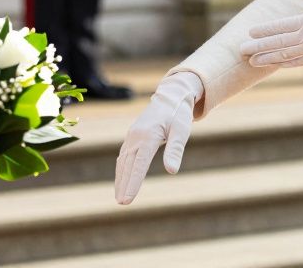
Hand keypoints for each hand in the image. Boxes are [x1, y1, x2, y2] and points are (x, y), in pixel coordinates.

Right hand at [115, 72, 203, 204]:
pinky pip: (124, 156)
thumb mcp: (182, 131)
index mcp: (148, 135)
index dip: (133, 183)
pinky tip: (121, 180)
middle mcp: (136, 136)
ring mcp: (132, 136)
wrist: (171, 97)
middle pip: (128, 165)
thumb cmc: (178, 115)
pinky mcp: (132, 136)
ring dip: (121, 179)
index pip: (139, 164)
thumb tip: (172, 171)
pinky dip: (122, 169)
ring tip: (120, 198)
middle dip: (124, 185)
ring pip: (123, 161)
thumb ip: (175, 149)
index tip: (128, 199)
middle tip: (122, 204)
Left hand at [239, 0, 302, 67]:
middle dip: (258, 46)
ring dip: (266, 57)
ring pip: (283, 55)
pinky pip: (296, 62)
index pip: (281, 26)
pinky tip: (273, 64)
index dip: (265, 29)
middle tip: (241, 50)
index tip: (250, 32)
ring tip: (251, 61)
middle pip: (278, 42)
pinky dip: (283, 64)